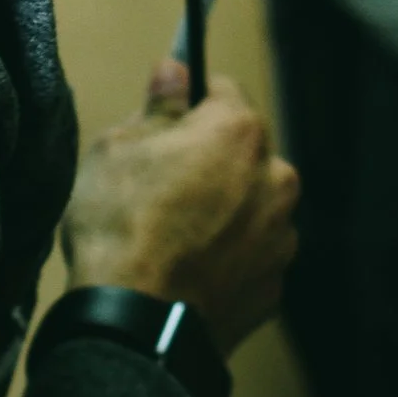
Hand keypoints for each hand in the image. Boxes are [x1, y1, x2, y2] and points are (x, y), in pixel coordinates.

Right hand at [60, 62, 299, 352]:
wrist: (135, 325)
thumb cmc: (121, 225)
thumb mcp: (117, 148)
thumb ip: (157, 105)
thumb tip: (174, 71)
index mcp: (240, 132)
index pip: (222, 92)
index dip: (190, 102)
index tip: (166, 118)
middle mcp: (275, 179)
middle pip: (244, 152)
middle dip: (211, 160)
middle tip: (162, 185)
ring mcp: (280, 237)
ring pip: (252, 205)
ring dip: (225, 210)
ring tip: (174, 236)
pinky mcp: (273, 286)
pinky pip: (251, 256)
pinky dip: (228, 258)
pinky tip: (188, 271)